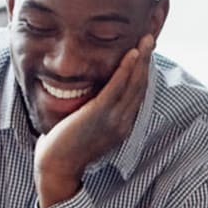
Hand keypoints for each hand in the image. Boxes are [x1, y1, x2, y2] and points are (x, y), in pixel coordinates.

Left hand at [34, 33, 154, 207]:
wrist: (56, 168)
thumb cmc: (64, 149)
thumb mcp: (86, 128)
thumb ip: (94, 113)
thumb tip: (90, 99)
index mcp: (121, 126)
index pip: (137, 94)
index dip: (143, 72)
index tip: (145, 54)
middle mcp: (123, 122)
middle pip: (140, 86)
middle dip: (147, 61)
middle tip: (150, 38)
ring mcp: (113, 119)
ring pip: (134, 84)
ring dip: (142, 59)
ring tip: (146, 39)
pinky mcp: (100, 114)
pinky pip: (117, 88)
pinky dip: (126, 70)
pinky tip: (132, 54)